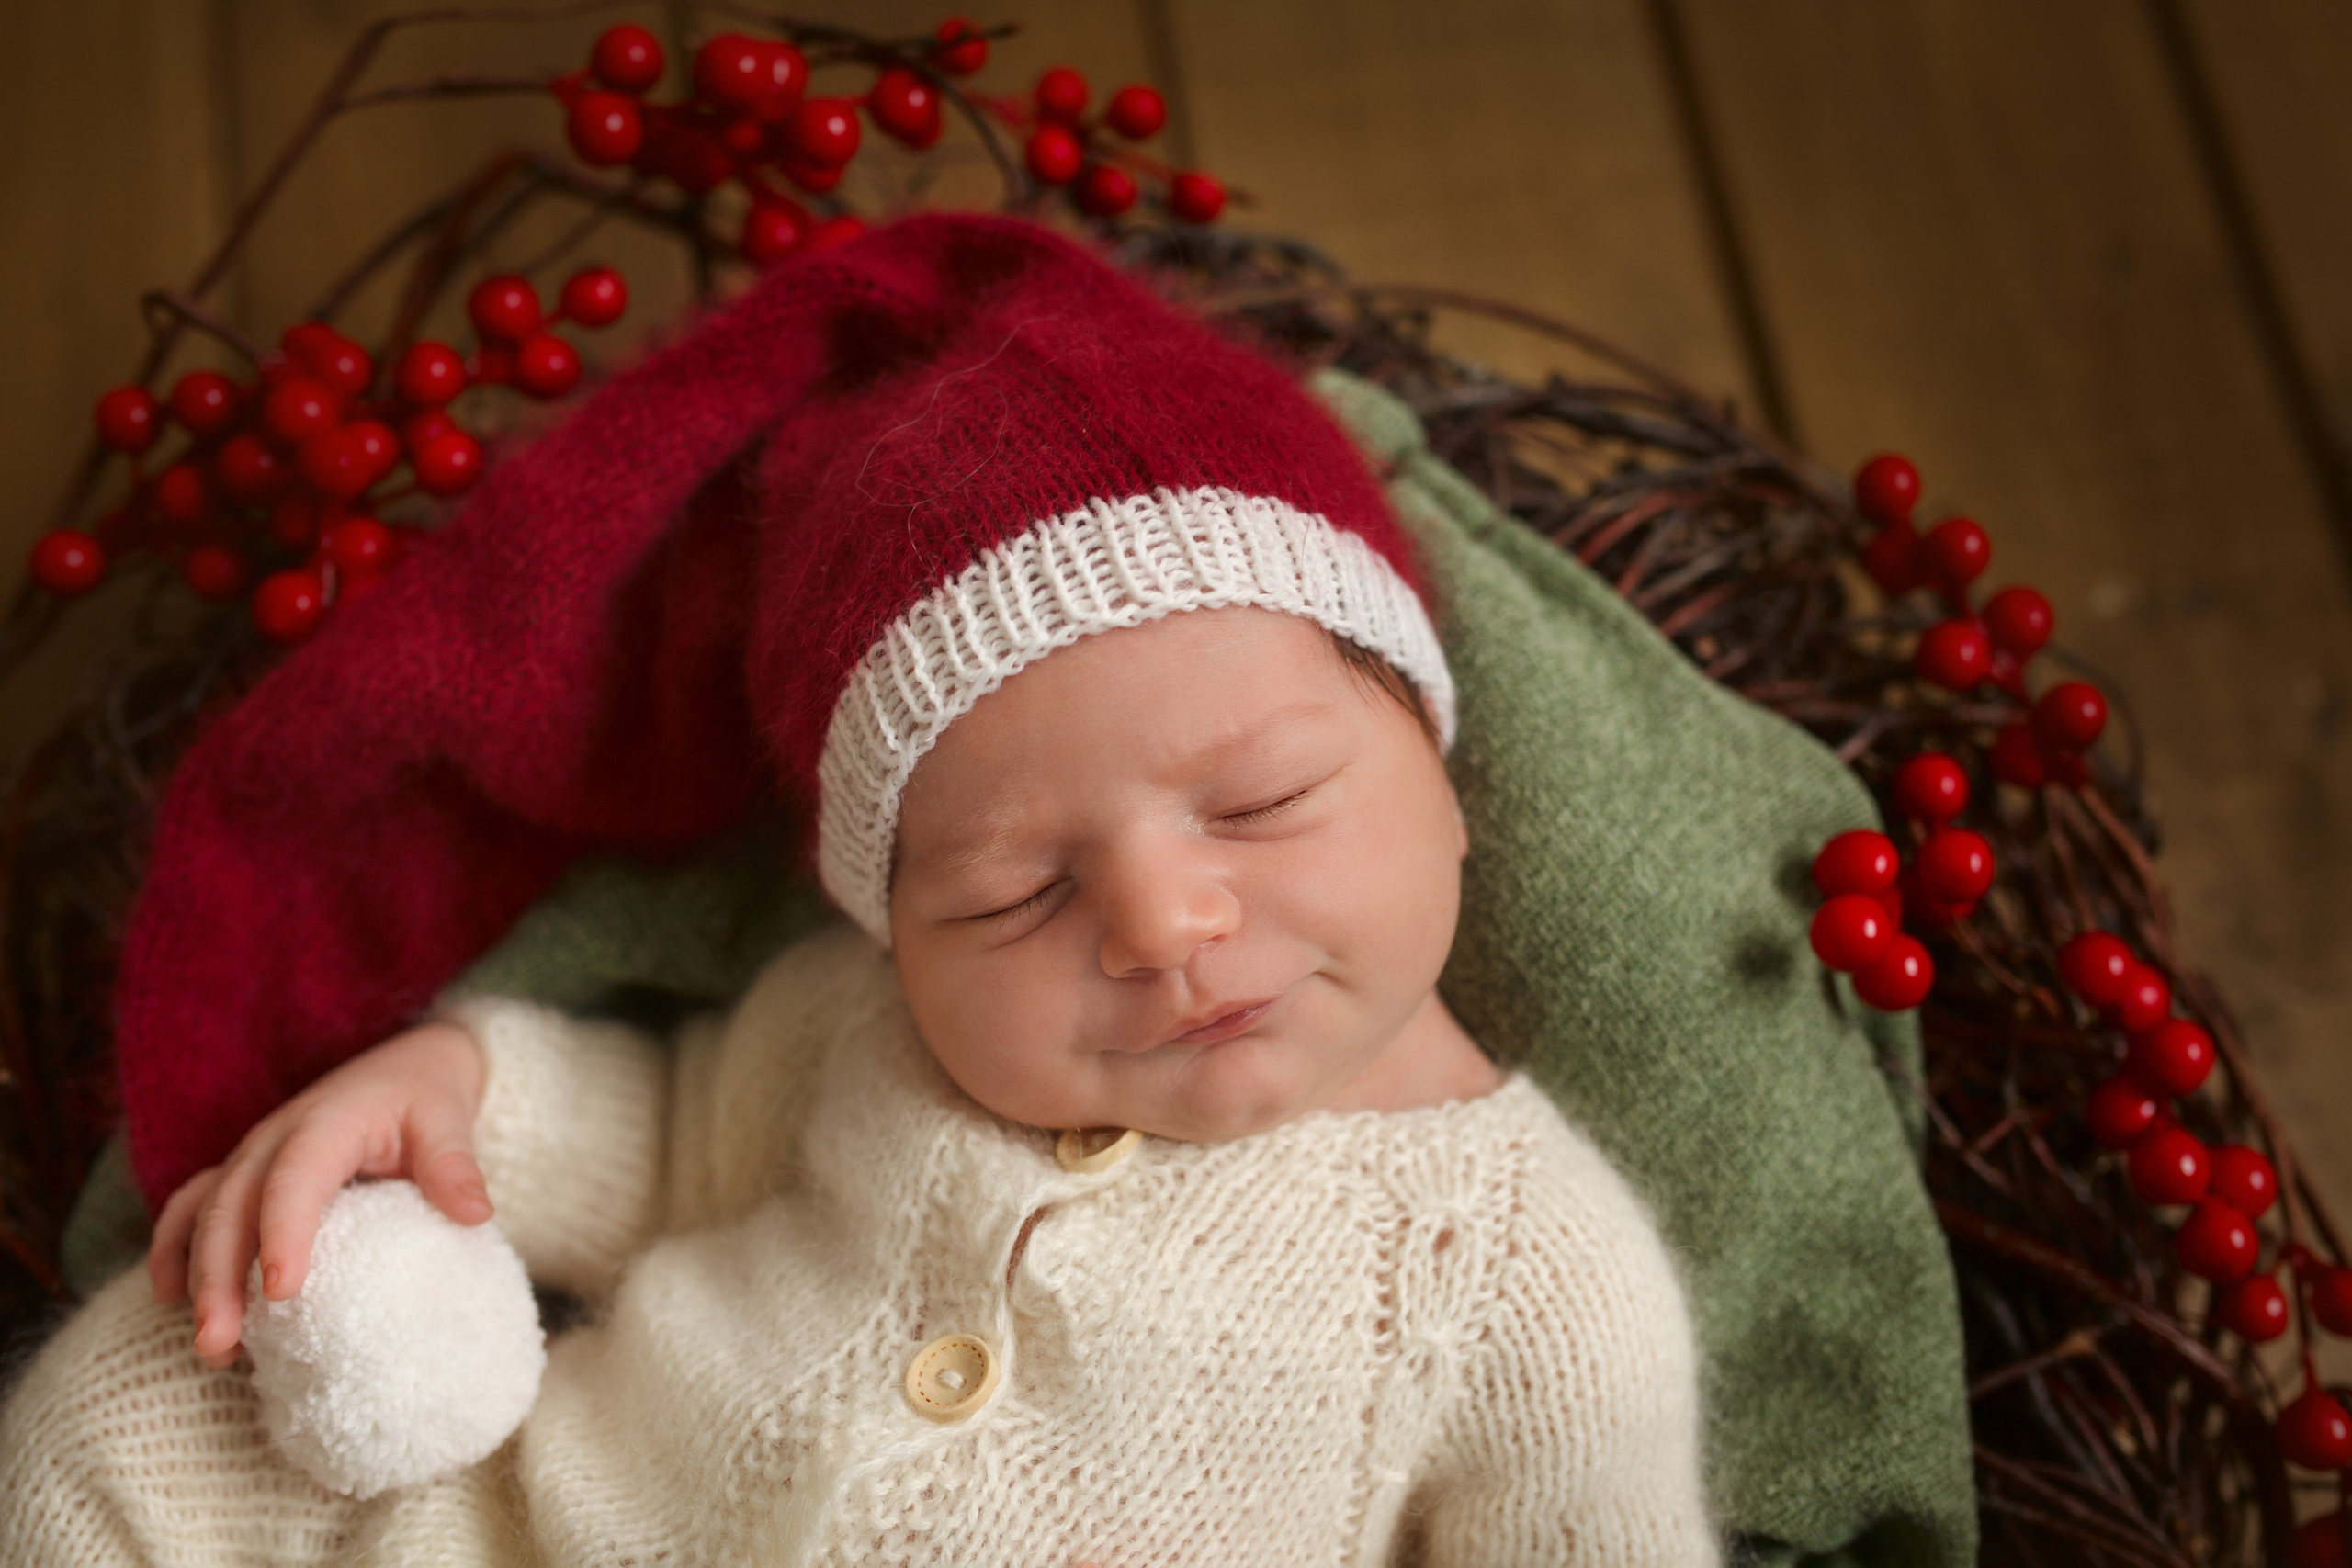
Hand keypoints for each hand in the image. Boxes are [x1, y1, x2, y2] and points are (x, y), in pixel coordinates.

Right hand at [146, 1021, 488, 1366]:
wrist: (405, 1065)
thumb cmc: (424, 1095)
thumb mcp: (446, 1118)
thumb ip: (453, 1163)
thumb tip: (476, 1215)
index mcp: (326, 1122)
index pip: (295, 1178)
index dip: (283, 1232)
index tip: (282, 1291)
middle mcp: (274, 1138)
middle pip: (231, 1207)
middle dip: (218, 1277)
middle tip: (218, 1342)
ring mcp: (250, 1156)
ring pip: (203, 1215)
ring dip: (195, 1277)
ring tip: (209, 1346)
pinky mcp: (242, 1174)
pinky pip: (192, 1209)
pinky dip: (175, 1251)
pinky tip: (170, 1301)